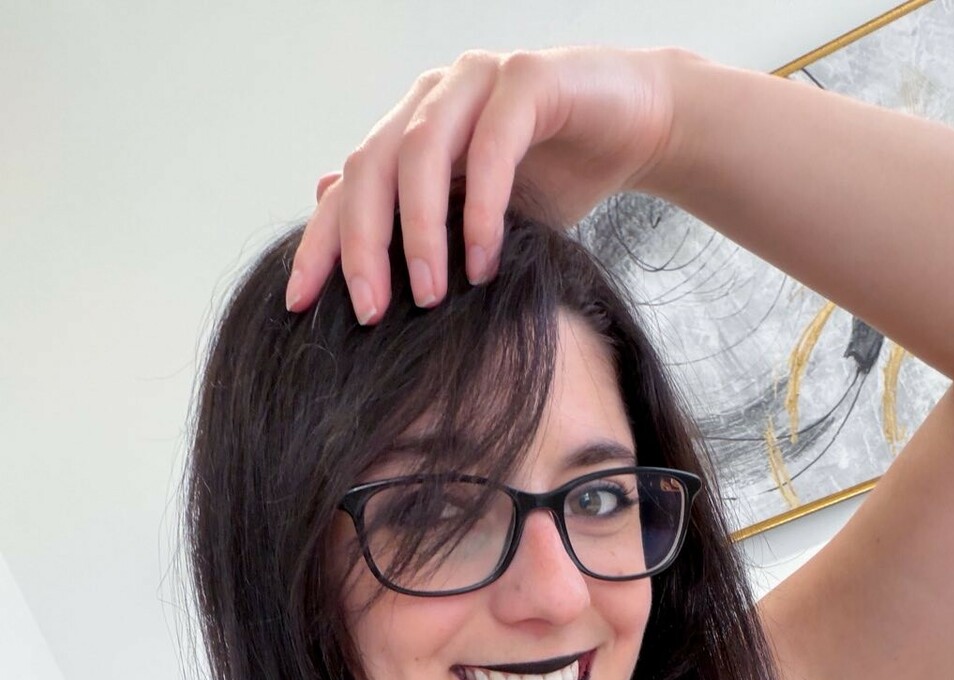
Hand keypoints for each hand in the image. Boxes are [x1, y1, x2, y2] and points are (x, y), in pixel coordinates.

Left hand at [286, 44, 686, 324]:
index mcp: (413, 129)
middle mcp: (434, 98)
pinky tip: (484, 261)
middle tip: (370, 312)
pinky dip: (483, 208)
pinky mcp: (529, 80)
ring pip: (421, 152)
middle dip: (361, 244)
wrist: (641, 127)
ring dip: (419, 231)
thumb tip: (332, 209)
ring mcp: (478, 82)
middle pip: (371, 167)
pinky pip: (491, 146)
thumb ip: (424, 225)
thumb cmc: (560, 175)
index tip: (299, 304)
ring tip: (430, 295)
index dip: (319, 242)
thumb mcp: (483, 219)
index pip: (349, 185)